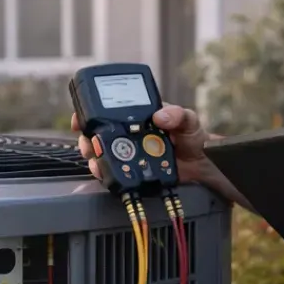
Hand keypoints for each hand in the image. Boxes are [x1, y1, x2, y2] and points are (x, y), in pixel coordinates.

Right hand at [71, 104, 244, 202]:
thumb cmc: (193, 137)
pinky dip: (106, 173)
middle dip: (85, 138)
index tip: (80, 117)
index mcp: (136, 115)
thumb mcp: (188, 120)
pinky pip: (113, 172)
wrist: (202, 165)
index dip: (88, 112)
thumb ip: (177, 115)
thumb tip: (160, 116)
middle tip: (88, 143)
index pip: (106, 110)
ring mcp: (128, 153)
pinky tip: (105, 173)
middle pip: (96, 134)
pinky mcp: (131, 170)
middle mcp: (127, 133)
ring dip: (93, 157)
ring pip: (100, 154)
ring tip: (96, 160)